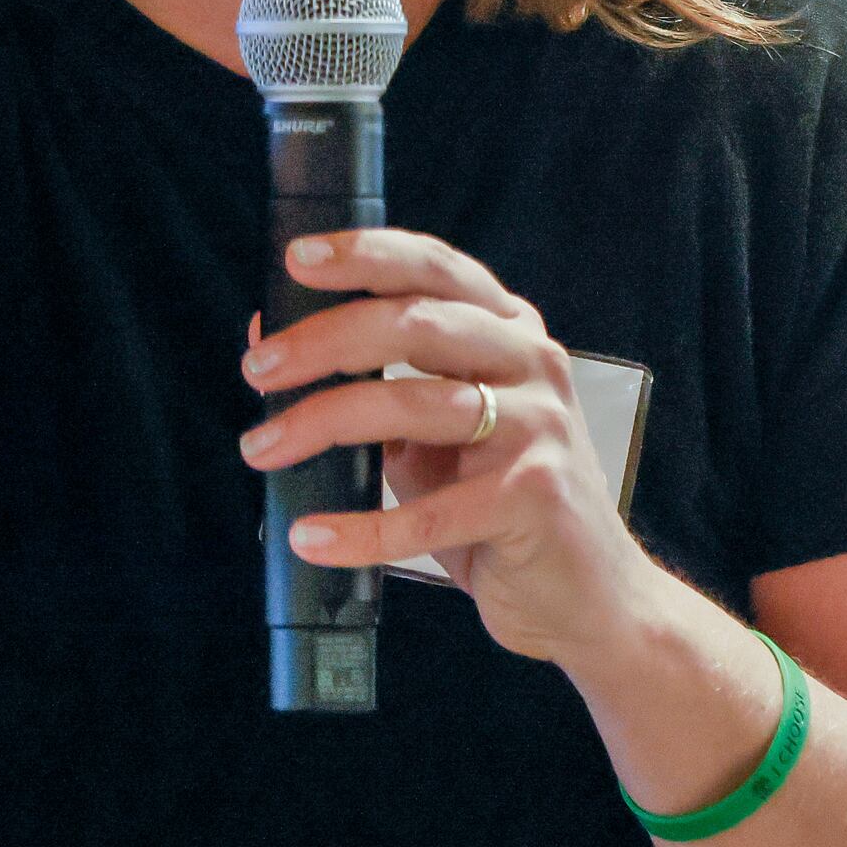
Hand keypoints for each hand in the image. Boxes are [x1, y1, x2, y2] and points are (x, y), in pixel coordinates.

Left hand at [238, 228, 653, 666]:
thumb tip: (269, 337)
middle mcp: (534, 364)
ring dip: (325, 423)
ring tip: (264, 448)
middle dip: (326, 340)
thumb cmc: (500, 505)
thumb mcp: (433, 435)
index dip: (367, 255)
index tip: (298, 259)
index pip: (437, 269)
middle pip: (418, 323)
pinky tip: (314, 536)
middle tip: (259, 371)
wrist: (587, 591)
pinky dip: (361, 530)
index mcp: (510, 333)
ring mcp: (542, 427)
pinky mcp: (536, 496)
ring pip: (416, 405)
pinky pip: (430, 513)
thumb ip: (370, 384)